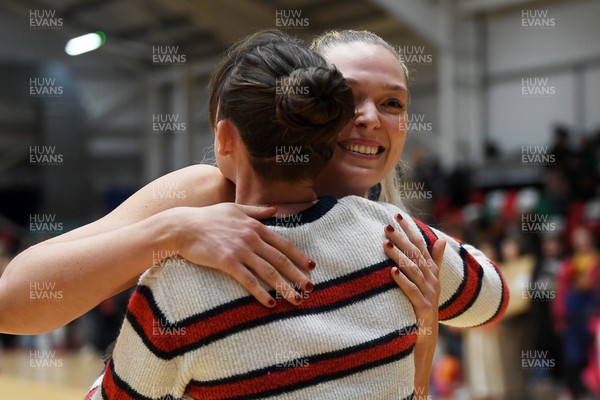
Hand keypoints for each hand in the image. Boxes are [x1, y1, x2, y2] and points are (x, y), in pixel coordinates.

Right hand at [164, 203, 314, 306]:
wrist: (183, 226)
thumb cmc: (208, 217)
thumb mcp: (235, 208)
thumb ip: (257, 211)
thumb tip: (275, 208)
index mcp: (255, 226)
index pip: (283, 244)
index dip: (299, 256)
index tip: (312, 267)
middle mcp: (252, 238)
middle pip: (280, 260)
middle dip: (298, 275)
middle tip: (311, 288)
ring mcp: (240, 250)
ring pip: (268, 272)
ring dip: (284, 287)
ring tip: (297, 300)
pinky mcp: (227, 262)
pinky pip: (248, 280)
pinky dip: (260, 292)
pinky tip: (269, 303)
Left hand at [383, 213, 445, 344]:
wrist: (427, 334)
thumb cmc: (424, 304)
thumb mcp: (431, 281)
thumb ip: (436, 260)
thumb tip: (441, 240)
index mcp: (432, 271)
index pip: (421, 245)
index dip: (411, 230)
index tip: (399, 215)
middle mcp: (431, 280)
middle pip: (416, 255)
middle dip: (401, 239)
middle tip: (387, 227)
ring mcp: (428, 293)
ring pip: (413, 271)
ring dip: (399, 257)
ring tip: (385, 245)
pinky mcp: (422, 307)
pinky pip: (411, 291)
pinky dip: (402, 281)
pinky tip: (392, 271)